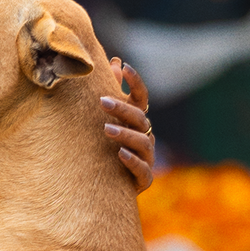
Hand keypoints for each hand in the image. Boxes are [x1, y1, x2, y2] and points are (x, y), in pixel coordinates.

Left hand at [101, 59, 154, 190]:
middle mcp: (146, 137)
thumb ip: (112, 92)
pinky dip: (132, 161)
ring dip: (125, 134)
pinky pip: (142, 170)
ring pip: (142, 142)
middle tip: (102, 101)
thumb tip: (114, 61)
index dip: (136, 82)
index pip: (141, 98)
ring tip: (106, 129)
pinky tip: (119, 154)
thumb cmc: (106, 150)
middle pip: (139, 118)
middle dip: (122, 109)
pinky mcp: (144, 179)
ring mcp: (147, 158)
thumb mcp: (108, 121)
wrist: (108, 189)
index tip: (125, 66)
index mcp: (138, 122)